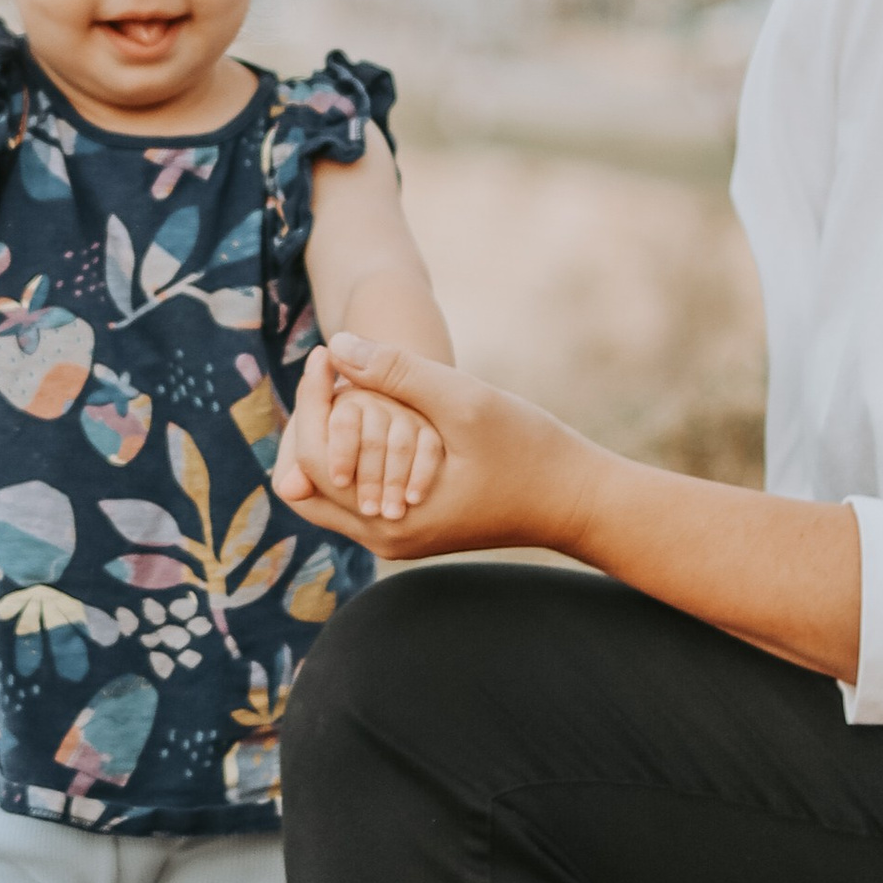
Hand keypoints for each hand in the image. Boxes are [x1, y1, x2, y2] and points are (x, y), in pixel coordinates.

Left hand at [273, 334, 606, 562]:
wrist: (576, 500)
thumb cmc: (529, 450)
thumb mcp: (464, 402)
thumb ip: (399, 372)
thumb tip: (338, 344)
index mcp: (389, 517)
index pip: (310, 462)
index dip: (310, 401)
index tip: (326, 353)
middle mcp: (384, 537)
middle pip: (306, 482)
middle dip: (309, 421)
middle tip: (328, 367)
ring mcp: (396, 537)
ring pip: (328, 489)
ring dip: (330, 436)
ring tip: (345, 380)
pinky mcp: (410, 526)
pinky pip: (355, 492)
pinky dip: (354, 451)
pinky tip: (372, 406)